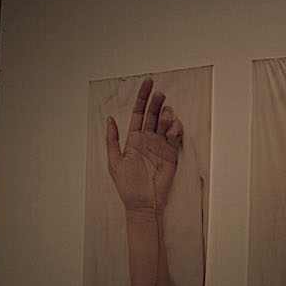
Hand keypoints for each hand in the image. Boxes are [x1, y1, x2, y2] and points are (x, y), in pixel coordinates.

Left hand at [106, 78, 182, 211]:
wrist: (143, 203)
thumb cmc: (127, 185)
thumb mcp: (114, 162)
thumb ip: (112, 140)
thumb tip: (110, 118)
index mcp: (134, 139)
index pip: (139, 113)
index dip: (142, 97)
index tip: (148, 82)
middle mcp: (148, 139)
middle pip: (153, 114)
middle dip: (157, 102)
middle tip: (160, 94)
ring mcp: (161, 145)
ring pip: (166, 122)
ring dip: (167, 116)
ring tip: (165, 118)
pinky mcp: (172, 153)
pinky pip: (175, 135)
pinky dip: (175, 129)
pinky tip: (172, 131)